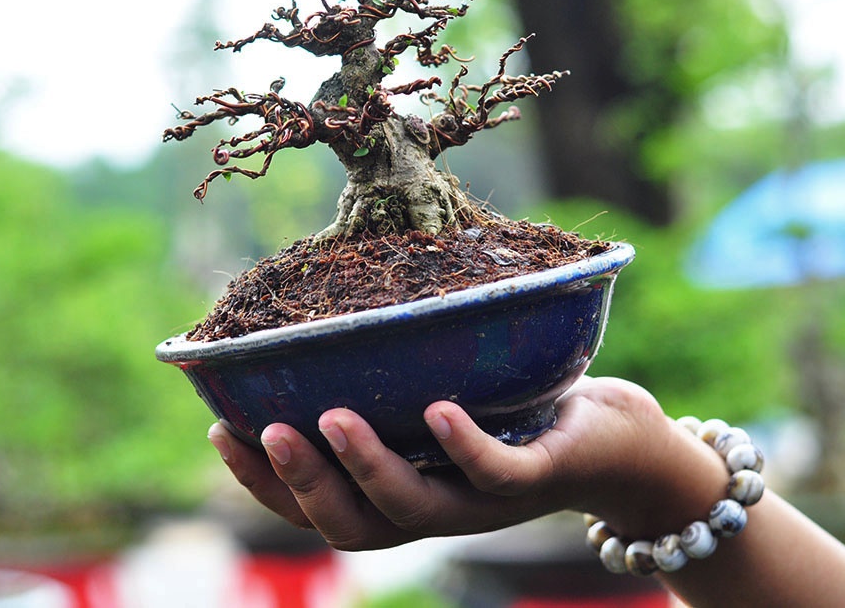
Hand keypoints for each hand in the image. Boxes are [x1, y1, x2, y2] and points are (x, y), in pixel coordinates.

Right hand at [207, 376, 675, 550]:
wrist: (621, 442)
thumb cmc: (520, 408)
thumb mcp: (442, 392)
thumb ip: (389, 380)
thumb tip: (320, 317)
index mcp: (406, 494)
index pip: (321, 508)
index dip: (266, 485)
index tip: (222, 432)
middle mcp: (440, 509)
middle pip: (355, 527)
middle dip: (302, 487)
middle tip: (267, 431)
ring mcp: (489, 500)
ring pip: (417, 509)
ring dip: (366, 468)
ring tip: (329, 418)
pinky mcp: (541, 475)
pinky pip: (496, 473)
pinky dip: (460, 445)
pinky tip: (435, 411)